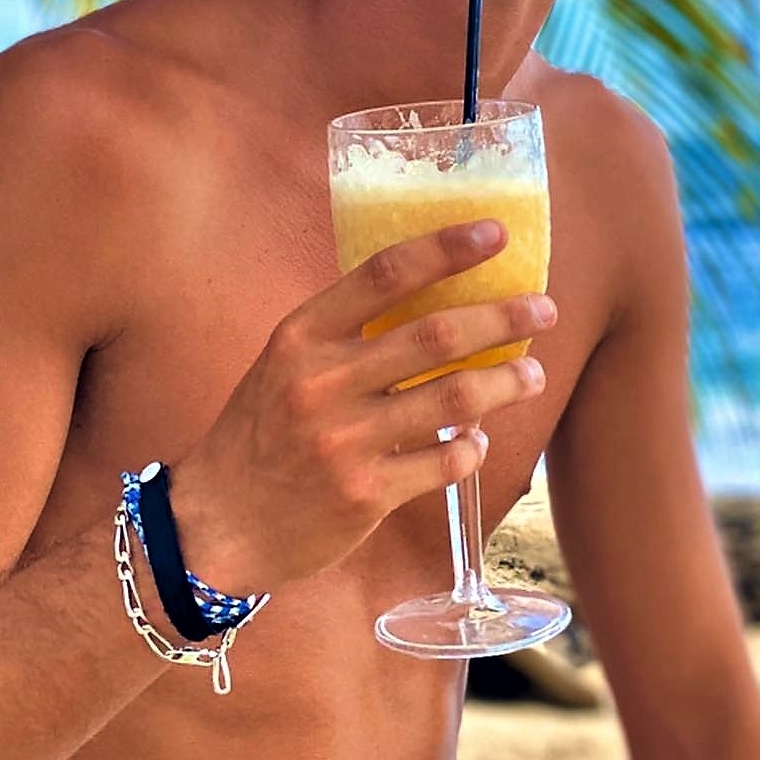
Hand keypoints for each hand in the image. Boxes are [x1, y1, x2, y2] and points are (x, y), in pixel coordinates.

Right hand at [168, 220, 555, 591]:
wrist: (215, 526)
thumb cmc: (260, 434)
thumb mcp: (285, 365)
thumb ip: (345, 333)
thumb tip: (432, 299)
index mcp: (301, 336)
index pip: (384, 273)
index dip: (446, 248)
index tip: (495, 233)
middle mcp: (323, 382)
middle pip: (435, 334)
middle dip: (501, 317)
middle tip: (544, 308)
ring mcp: (345, 441)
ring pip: (452, 397)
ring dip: (505, 383)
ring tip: (533, 374)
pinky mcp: (365, 495)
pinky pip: (442, 461)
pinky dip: (471, 446)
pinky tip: (479, 439)